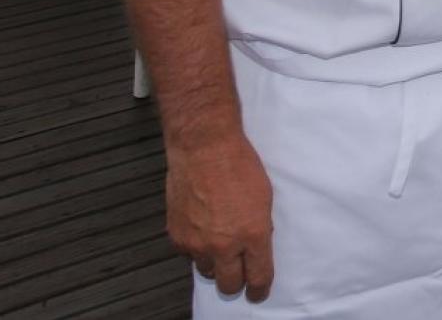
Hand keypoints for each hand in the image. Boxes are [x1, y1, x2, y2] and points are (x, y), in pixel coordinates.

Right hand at [166, 132, 274, 302]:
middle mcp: (224, 245)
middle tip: (238, 274)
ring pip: (207, 271)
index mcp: (253, 234)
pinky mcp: (177, 236)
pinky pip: (188, 255)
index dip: (259, 289)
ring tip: (218, 245)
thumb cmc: (238, 164)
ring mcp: (198, 243)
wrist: (204, 148)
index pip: (258, 277)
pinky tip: (201, 229)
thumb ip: (260, 226)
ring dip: (214, 263)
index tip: (258, 292)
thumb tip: (256, 243)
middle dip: (236, 283)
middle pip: (229, 284)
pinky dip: (195, 248)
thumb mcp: (264, 197)